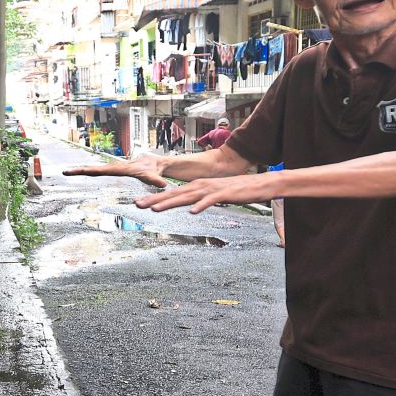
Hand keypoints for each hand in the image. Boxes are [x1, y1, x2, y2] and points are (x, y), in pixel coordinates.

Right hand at [62, 154, 168, 187]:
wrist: (154, 162)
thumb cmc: (153, 170)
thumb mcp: (155, 176)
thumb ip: (157, 180)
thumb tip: (162, 185)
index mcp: (120, 169)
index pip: (103, 171)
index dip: (91, 171)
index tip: (79, 171)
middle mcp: (114, 168)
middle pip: (94, 169)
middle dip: (80, 170)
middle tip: (65, 171)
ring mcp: (113, 169)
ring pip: (94, 169)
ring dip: (80, 171)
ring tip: (66, 172)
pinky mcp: (113, 171)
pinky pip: (98, 172)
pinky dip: (87, 172)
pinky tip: (79, 173)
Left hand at [136, 173, 274, 213]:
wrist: (258, 184)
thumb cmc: (234, 191)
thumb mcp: (212, 195)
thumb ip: (199, 199)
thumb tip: (188, 206)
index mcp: (196, 187)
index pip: (171, 193)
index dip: (154, 198)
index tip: (139, 204)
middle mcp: (200, 186)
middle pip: (174, 194)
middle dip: (154, 200)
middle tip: (137, 205)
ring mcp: (211, 190)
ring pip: (187, 197)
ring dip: (171, 203)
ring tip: (156, 209)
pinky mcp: (224, 194)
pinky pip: (210, 201)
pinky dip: (201, 206)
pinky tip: (192, 212)